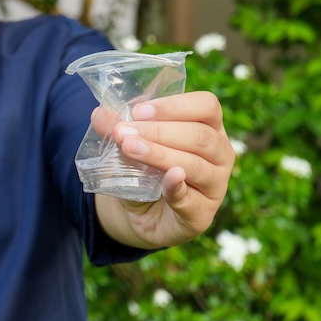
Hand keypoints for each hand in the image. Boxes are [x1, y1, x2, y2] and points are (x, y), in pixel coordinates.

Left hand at [95, 91, 234, 248]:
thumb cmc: (145, 168)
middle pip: (200, 135)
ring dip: (160, 154)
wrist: (142, 212)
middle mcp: (220, 154)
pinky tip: (166, 179)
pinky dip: (176, 187)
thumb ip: (117, 128)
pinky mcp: (203, 214)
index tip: (138, 111)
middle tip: (124, 132)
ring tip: (130, 149)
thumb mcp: (130, 145)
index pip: (206, 106)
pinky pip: (191, 199)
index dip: (174, 106)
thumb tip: (100, 114)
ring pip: (195, 165)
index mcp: (209, 127)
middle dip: (158, 131)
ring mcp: (216, 185)